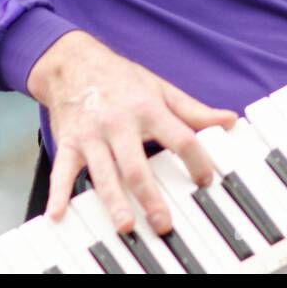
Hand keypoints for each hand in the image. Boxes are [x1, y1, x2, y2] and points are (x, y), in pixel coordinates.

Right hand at [27, 30, 236, 234]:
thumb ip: (194, 111)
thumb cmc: (122, 79)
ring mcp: (92, 135)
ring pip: (104, 173)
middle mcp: (120, 123)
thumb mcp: (161, 90)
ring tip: (125, 224)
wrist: (73, 63)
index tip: (205, 180)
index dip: (196, 160)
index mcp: (148, 109)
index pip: (180, 139)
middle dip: (151, 196)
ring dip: (114, 201)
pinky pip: (62, 171)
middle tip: (163, 222)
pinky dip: (58, 193)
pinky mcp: (68, 143)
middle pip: (138, 165)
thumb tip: (228, 120)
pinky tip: (58, 214)